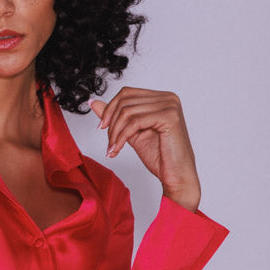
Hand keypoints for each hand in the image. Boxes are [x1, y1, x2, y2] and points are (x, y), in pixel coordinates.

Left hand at [89, 89, 200, 211]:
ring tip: (112, 150)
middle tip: (108, 143)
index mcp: (161, 98)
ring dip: (115, 133)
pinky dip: (121, 137)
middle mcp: (168, 98)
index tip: (101, 128)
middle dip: (111, 123)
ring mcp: (170, 106)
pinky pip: (135, 122)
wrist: (176, 176)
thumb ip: (115, 116)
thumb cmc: (159, 156)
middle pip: (125, 101)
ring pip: (128, 112)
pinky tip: (117, 150)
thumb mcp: (131, 132)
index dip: (109, 109)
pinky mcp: (170, 117)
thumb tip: (93, 102)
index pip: (126, 93)